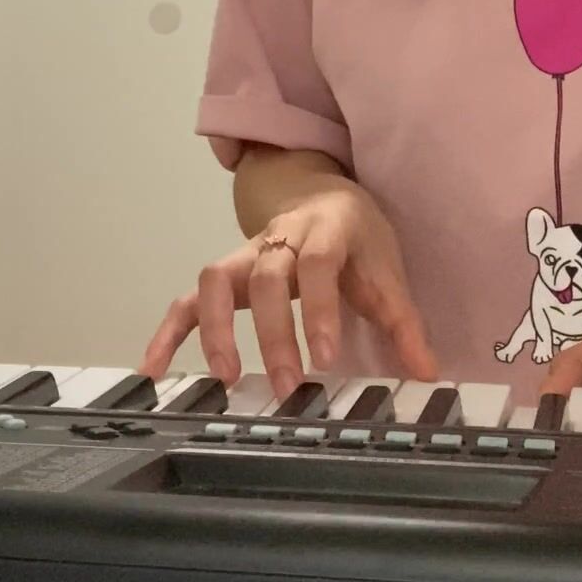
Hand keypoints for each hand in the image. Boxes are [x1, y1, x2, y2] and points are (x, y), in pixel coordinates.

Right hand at [140, 179, 436, 399]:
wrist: (323, 195)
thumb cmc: (357, 238)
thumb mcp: (386, 270)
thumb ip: (404, 323)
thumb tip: (427, 372)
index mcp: (328, 230)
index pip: (319, 264)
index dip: (319, 308)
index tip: (324, 358)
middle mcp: (280, 236)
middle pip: (267, 276)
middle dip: (273, 333)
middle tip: (285, 386)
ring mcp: (245, 253)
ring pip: (217, 279)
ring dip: (215, 327)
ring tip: (224, 377)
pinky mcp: (224, 273)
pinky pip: (188, 297)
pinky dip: (168, 330)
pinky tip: (153, 367)